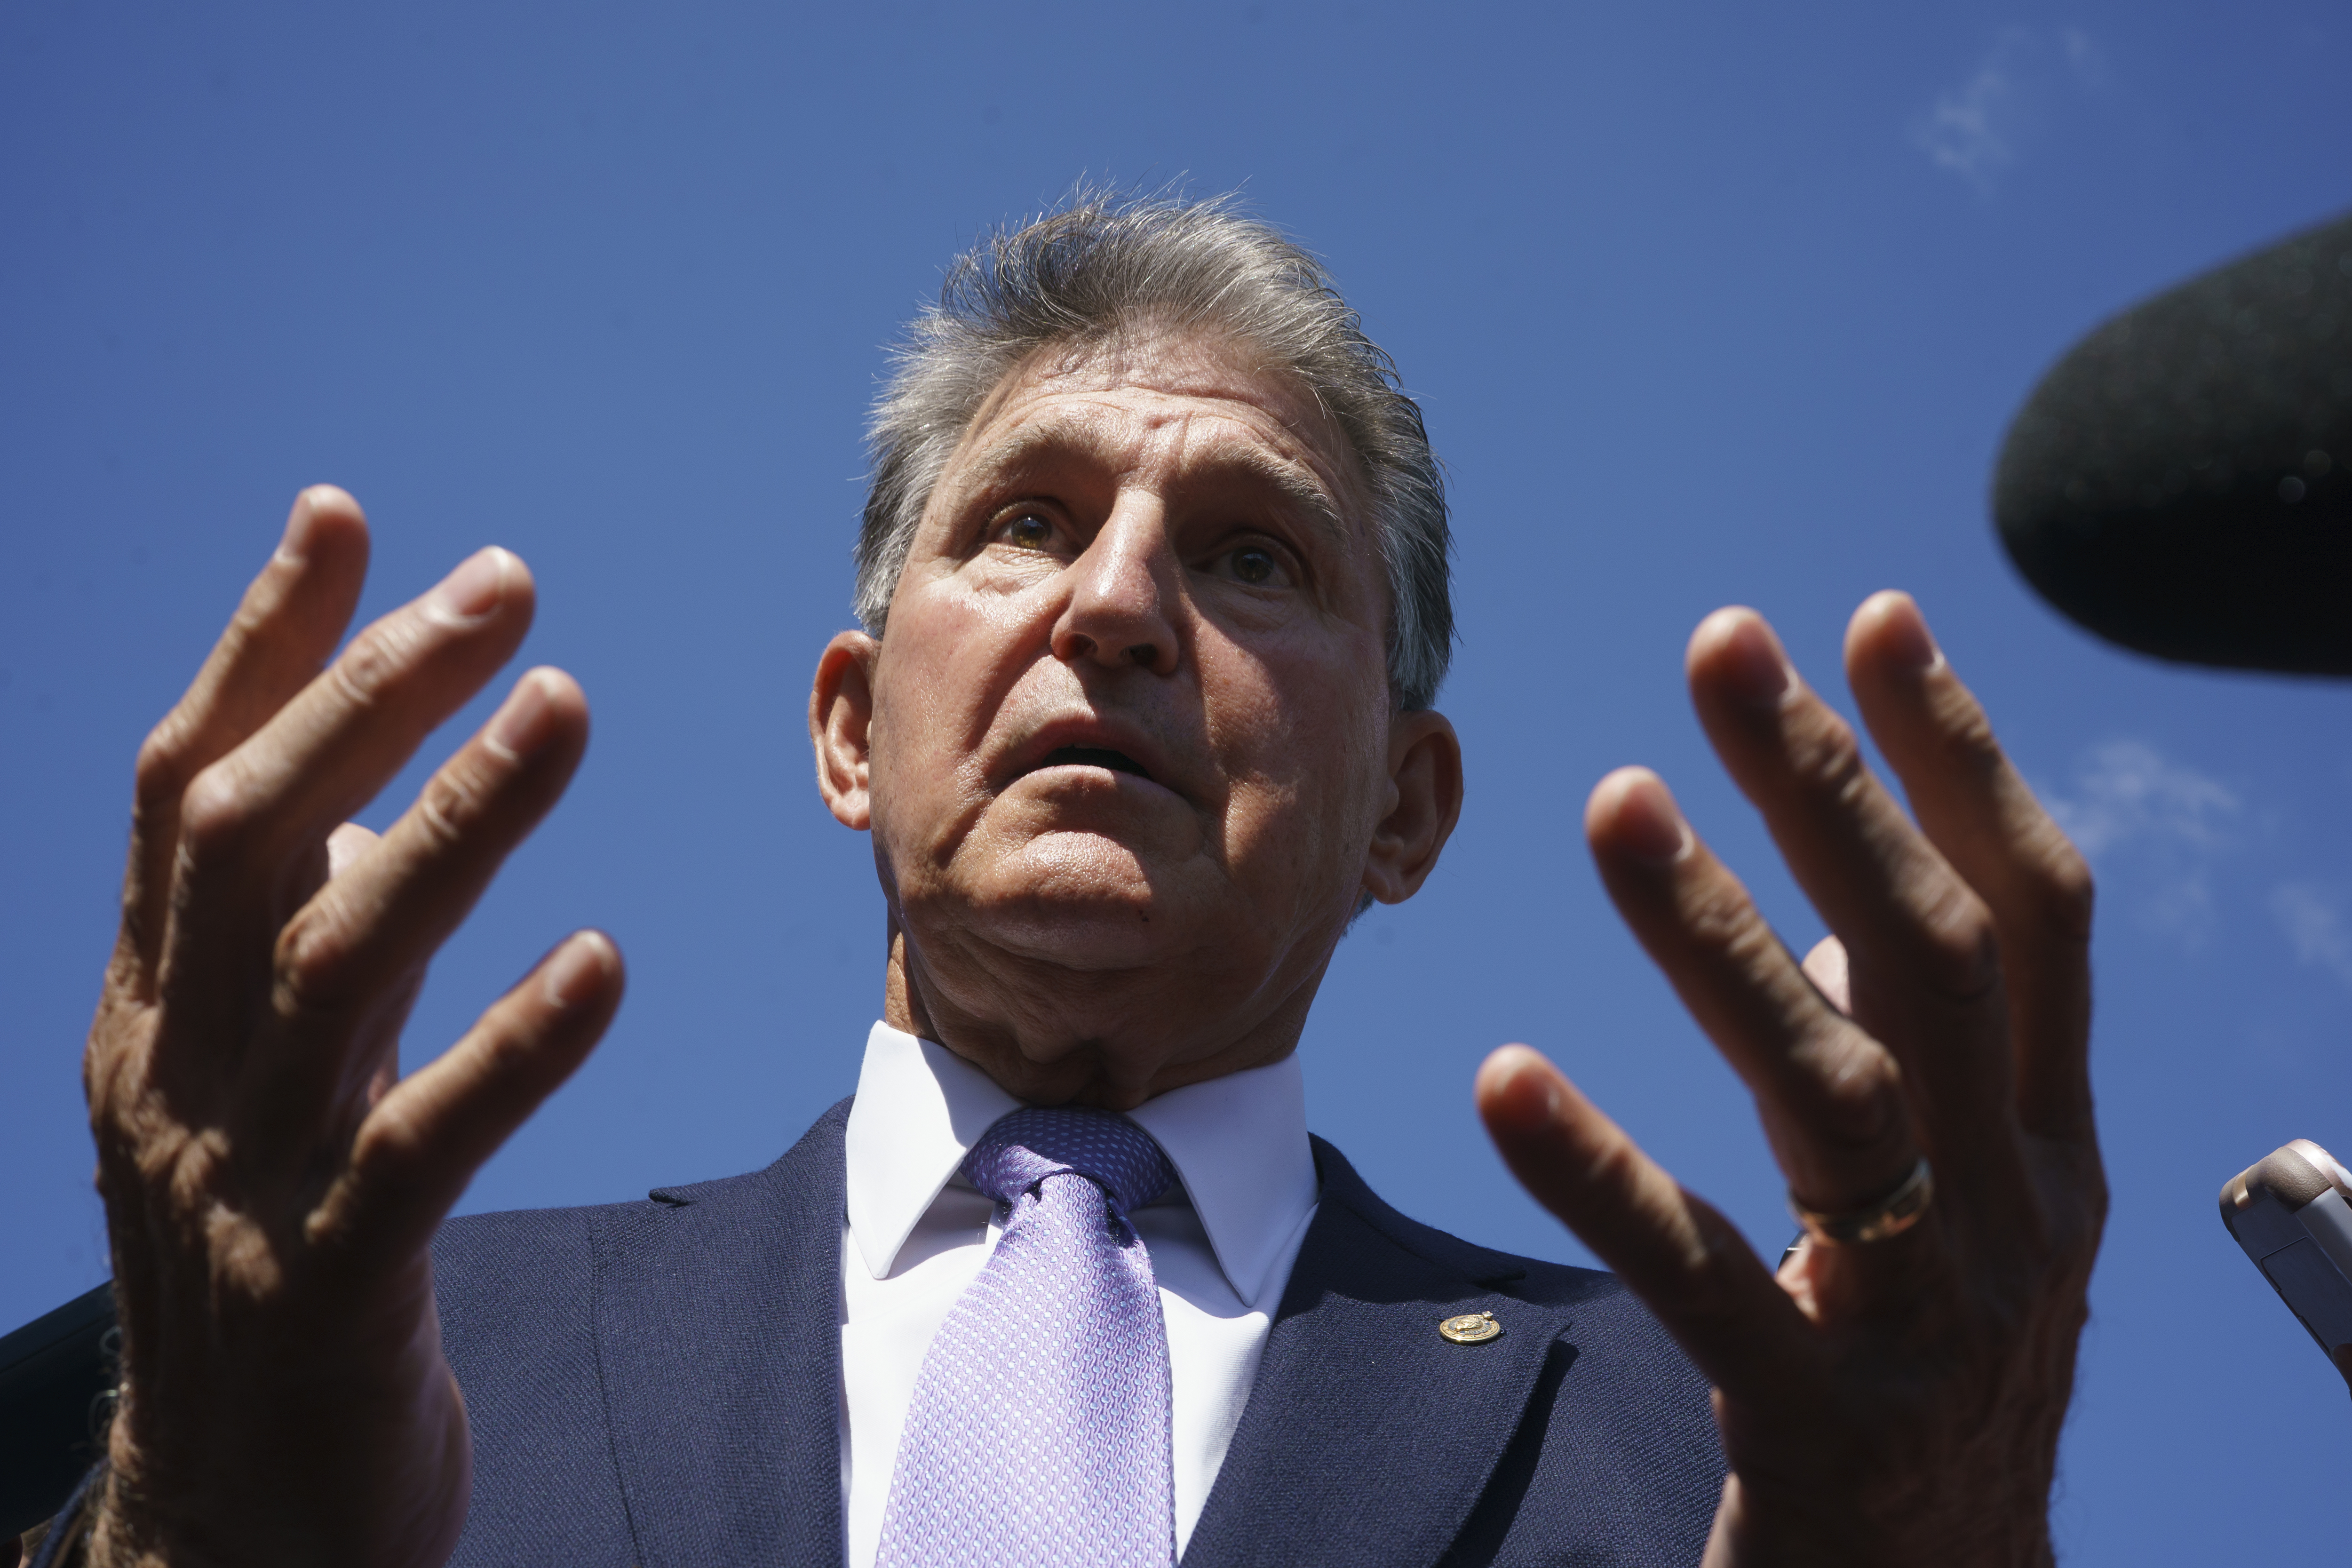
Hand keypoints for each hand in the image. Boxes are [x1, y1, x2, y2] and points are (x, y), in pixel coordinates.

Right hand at [81, 488, 624, 1567]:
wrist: (233, 1519)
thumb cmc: (271, 1264)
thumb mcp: (252, 1084)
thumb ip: (285, 942)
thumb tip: (351, 796)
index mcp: (152, 1014)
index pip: (187, 792)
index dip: (261, 646)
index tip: (344, 518)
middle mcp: (175, 1076)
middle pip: (255, 841)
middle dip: (370, 696)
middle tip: (502, 585)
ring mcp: (240, 1184)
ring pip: (337, 965)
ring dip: (452, 825)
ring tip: (565, 706)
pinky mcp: (331, 1290)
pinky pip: (420, 1149)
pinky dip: (511, 1047)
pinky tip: (603, 959)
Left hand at [1477, 593, 2103, 1566]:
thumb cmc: (1928, 1374)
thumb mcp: (1963, 1207)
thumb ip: (1915, 1055)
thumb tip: (1834, 883)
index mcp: (2051, 1147)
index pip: (2033, 917)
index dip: (1963, 760)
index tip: (1874, 619)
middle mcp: (2018, 1215)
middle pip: (1932, 962)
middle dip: (1833, 790)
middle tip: (1721, 645)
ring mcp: (1932, 1324)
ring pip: (1840, 1092)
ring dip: (1725, 937)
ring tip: (1615, 800)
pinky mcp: (1826, 1428)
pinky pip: (1709, 1279)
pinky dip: (1609, 1172)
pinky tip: (1504, 1078)